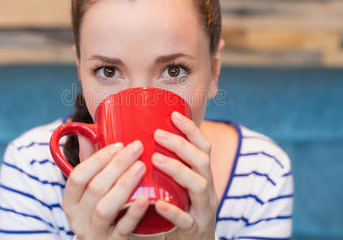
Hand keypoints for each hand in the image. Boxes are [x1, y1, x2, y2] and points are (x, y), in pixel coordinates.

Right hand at [62, 140, 149, 239]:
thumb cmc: (106, 209)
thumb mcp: (93, 189)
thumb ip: (90, 163)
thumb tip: (85, 131)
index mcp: (71, 202)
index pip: (77, 176)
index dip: (97, 159)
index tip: (119, 144)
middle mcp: (78, 219)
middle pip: (95, 188)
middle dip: (117, 165)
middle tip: (137, 148)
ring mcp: (95, 234)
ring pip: (105, 208)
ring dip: (124, 184)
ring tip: (142, 166)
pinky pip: (123, 229)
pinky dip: (134, 213)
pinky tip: (146, 199)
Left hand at [152, 111, 217, 239]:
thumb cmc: (181, 211)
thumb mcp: (179, 188)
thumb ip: (165, 169)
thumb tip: (134, 143)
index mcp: (202, 177)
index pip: (203, 148)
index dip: (191, 129)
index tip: (173, 114)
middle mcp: (207, 190)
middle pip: (203, 161)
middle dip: (181, 145)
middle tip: (157, 134)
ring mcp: (203, 210)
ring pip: (199, 186)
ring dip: (178, 169)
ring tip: (155, 159)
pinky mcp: (195, 231)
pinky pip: (187, 220)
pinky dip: (173, 211)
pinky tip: (159, 203)